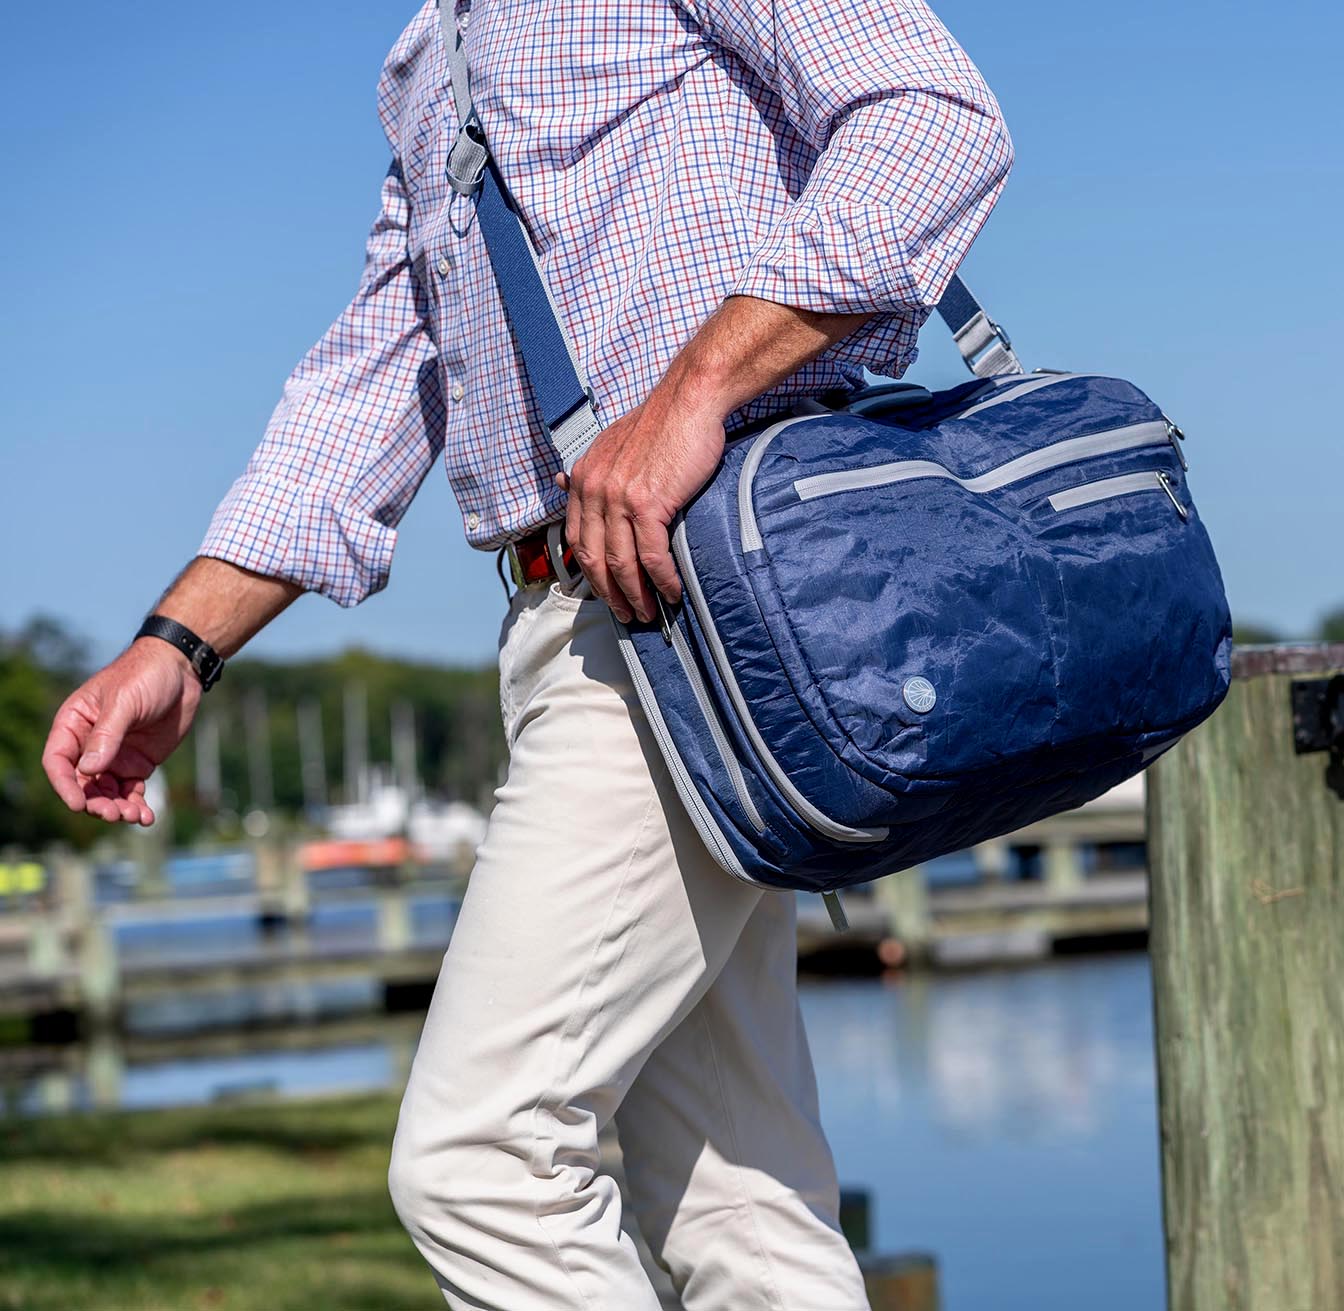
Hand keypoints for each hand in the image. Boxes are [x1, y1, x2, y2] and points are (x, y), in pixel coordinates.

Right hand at [41, 639, 203, 824]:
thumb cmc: (146, 676)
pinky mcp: (138, 763)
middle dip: (95, 803)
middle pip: (82, 783)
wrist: (183, 671)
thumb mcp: (124, 701)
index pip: (57, 760)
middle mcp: (89, 744)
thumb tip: (88, 771)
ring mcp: (115, 756)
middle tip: (113, 814)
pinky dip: (137, 806)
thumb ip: (107, 735)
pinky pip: (131, 791)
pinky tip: (147, 817)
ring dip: (116, 809)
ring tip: (135, 817)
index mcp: (74, 724)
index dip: (64, 785)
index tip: (77, 804)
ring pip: (106, 793)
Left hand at [560, 383, 725, 623]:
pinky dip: (661, 580)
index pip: (578, 539)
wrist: (689, 400)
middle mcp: (594, 489)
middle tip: (625, 614)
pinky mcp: (648, 504)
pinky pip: (651, 556)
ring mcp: (619, 498)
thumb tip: (565, 483)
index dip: (590, 572)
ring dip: (634, 595)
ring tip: (647, 613)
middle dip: (609, 594)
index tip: (605, 590)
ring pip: (621, 564)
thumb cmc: (662, 423)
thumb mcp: (613, 444)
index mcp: (584, 478)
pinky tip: (670, 592)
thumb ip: (593, 471)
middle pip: (594, 559)